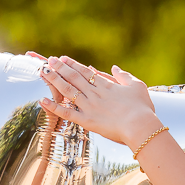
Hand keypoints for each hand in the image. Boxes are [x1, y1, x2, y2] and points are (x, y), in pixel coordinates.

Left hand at [38, 55, 161, 148]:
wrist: (140, 126)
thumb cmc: (142, 108)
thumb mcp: (137, 86)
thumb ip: (124, 76)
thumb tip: (115, 67)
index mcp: (106, 85)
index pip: (85, 72)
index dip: (73, 64)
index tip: (63, 58)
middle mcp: (94, 93)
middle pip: (73, 78)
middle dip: (60, 68)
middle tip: (49, 61)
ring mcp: (89, 107)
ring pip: (67, 91)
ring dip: (54, 80)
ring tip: (43, 72)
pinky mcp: (86, 121)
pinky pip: (67, 113)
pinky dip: (54, 107)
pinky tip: (42, 100)